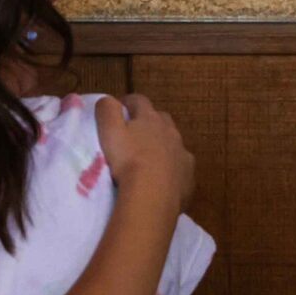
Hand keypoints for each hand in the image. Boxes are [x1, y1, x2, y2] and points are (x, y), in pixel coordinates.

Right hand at [95, 93, 193, 208]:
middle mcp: (170, 132)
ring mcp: (182, 153)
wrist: (152, 195)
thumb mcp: (109, 131)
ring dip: (163, 145)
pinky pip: (181, 166)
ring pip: (174, 142)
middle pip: (161, 119)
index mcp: (150, 118)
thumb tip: (108, 99)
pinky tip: (164, 178)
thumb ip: (107, 110)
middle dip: (149, 122)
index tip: (119, 108)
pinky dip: (173, 167)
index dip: (128, 102)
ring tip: (149, 157)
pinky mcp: (188, 175)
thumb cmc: (127, 160)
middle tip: (135, 133)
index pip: (139, 101)